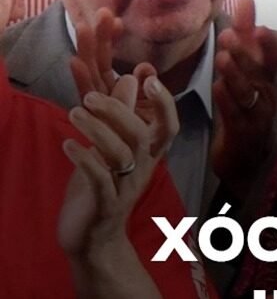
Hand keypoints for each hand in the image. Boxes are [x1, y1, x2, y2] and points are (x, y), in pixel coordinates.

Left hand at [59, 74, 178, 258]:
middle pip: (142, 136)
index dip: (165, 104)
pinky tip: (68, 144)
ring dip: (97, 131)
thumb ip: (122, 113)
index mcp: (149, 155)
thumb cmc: (103, 186)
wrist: (94, 237)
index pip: (169, 127)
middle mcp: (142, 169)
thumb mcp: (112, 146)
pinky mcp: (104, 205)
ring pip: (120, 155)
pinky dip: (84, 159)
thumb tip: (132, 77)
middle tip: (90, 96)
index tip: (150, 79)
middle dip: (118, 111)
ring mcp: (125, 188)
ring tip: (74, 113)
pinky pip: (99, 179)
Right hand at [70, 8, 157, 120]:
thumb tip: (144, 66)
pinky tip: (75, 60)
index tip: (117, 20)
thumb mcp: (154, 104)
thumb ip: (148, 84)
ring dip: (86, 50)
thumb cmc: (149, 131)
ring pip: (90, 74)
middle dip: (99, 37)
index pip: (107, 61)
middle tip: (103, 12)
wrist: (145, 164)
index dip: (110, 40)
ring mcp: (97, 105)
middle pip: (97, 62)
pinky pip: (88, 95)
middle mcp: (102, 95)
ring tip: (83, 27)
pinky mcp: (95, 117)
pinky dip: (81, 78)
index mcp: (113, 90)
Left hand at [212, 0, 276, 197]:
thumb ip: (245, 38)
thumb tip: (246, 0)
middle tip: (230, 36)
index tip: (259, 26)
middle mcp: (266, 96)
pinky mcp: (243, 133)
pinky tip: (217, 87)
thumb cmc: (243, 108)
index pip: (272, 58)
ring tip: (222, 57)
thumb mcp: (244, 70)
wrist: (243, 158)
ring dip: (236, 74)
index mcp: (267, 80)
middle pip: (258, 73)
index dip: (267, 43)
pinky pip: (235, 115)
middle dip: (245, 54)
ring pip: (248, 92)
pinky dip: (227, 100)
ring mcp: (257, 116)